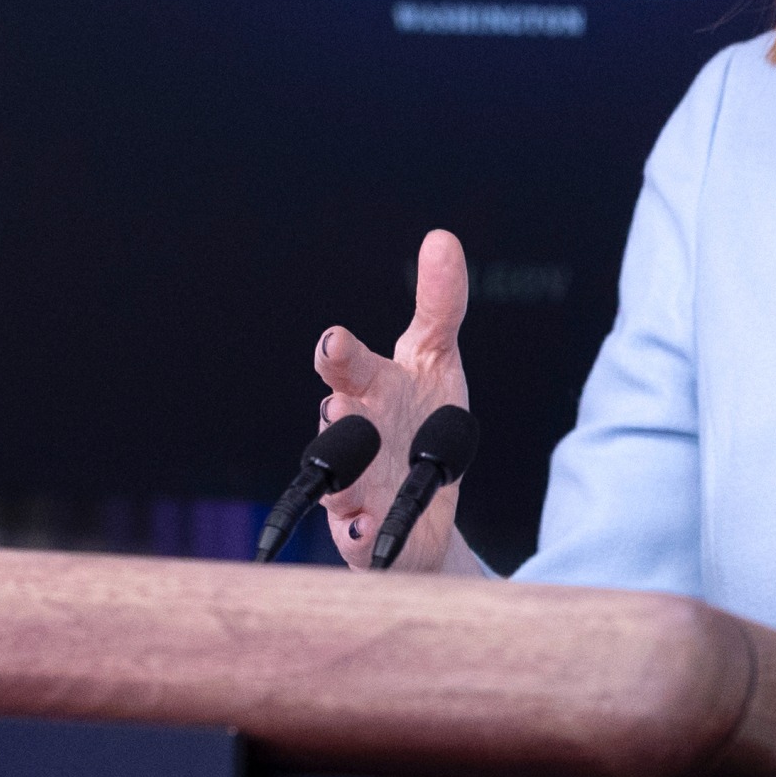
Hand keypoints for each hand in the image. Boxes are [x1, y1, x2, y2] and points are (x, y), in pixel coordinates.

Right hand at [309, 231, 473, 572]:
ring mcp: (352, 487)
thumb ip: (440, 303)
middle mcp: (353, 436)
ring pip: (337, 481)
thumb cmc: (422, 417)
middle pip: (336, 422)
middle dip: (336, 411)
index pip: (352, 365)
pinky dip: (359, 534)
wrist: (425, 504)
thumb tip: (441, 238)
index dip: (341, 354)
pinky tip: (363, 529)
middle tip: (337, 402)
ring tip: (350, 474)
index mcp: (371, 389)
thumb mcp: (437, 359)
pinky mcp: (364, 535)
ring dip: (343, 474)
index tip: (334, 341)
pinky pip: (357, 538)